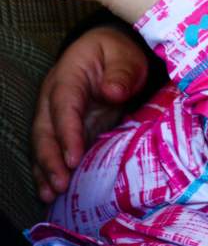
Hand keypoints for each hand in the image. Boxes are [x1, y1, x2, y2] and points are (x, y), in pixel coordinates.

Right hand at [30, 25, 148, 202]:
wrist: (109, 50)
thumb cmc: (118, 52)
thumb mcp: (125, 55)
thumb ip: (120, 72)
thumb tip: (113, 92)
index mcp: (67, 77)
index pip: (63, 107)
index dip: (67, 134)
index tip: (73, 158)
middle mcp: (53, 98)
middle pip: (45, 130)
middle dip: (50, 160)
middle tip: (60, 185)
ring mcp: (56, 114)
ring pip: (44, 144)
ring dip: (46, 170)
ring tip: (50, 195)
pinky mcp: (66, 128)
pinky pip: (55, 149)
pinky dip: (52, 169)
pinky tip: (53, 191)